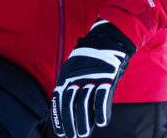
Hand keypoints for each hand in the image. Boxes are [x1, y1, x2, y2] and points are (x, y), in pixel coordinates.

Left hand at [51, 20, 135, 137]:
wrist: (108, 39)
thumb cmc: (90, 58)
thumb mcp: (74, 69)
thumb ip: (70, 86)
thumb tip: (68, 110)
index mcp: (66, 75)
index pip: (59, 100)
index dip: (59, 118)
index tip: (61, 133)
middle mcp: (76, 76)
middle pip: (70, 104)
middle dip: (70, 123)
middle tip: (73, 137)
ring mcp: (91, 77)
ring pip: (84, 103)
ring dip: (83, 122)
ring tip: (84, 134)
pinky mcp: (106, 77)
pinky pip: (101, 97)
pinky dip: (100, 111)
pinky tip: (100, 123)